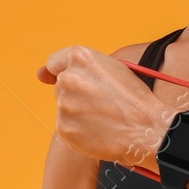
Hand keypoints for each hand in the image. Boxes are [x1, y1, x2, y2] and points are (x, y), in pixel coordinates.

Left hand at [39, 47, 170, 165]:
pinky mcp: (64, 128)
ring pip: (64, 107)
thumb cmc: (134, 99)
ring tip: (102, 117)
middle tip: (99, 103)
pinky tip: (98, 130)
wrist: (147, 129)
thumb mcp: (112, 68)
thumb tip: (41, 75)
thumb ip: (81, 67)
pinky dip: (78, 131)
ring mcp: (64, 105)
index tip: (56, 79)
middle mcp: (69, 78)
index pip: (55, 62)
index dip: (59, 71)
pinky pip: (66, 127)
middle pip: (60, 86)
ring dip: (77, 112)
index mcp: (81, 57)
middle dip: (75, 93)